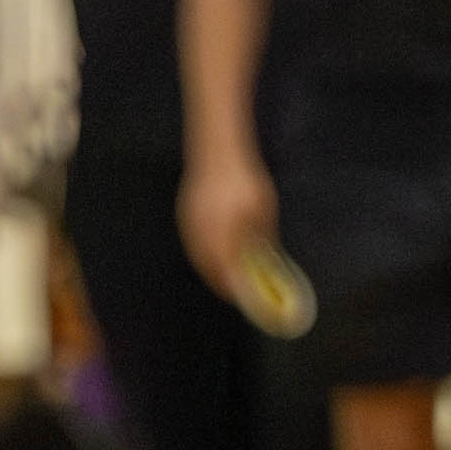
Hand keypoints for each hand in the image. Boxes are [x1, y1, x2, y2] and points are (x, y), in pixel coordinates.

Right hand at [179, 155, 278, 301]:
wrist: (215, 152)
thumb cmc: (243, 179)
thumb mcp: (262, 209)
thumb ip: (262, 236)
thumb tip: (266, 258)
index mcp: (222, 232)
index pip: (225, 270)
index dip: (234, 287)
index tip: (245, 297)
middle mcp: (200, 233)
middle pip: (208, 268)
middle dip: (222, 283)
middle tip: (237, 293)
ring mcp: (188, 226)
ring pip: (198, 258)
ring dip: (212, 271)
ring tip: (228, 279)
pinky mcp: (184, 219)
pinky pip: (193, 246)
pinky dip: (204, 258)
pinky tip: (216, 259)